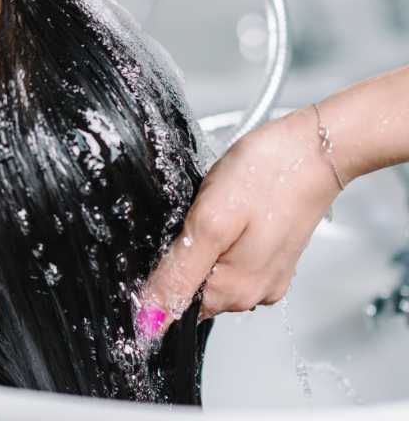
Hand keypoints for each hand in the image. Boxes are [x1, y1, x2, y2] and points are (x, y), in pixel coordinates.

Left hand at [133, 107, 343, 338]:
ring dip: (204, 241)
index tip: (178, 238)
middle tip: (202, 215)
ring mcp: (265, 274)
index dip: (163, 273)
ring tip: (221, 208)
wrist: (314, 148)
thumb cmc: (267, 175)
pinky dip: (223, 234)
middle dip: (185, 252)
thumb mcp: (209, 222)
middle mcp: (252, 292)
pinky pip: (230, 254)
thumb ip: (178, 273)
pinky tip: (233, 210)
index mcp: (233, 291)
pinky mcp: (272, 254)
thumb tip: (152, 318)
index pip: (175, 305)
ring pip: (210, 267)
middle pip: (192, 286)